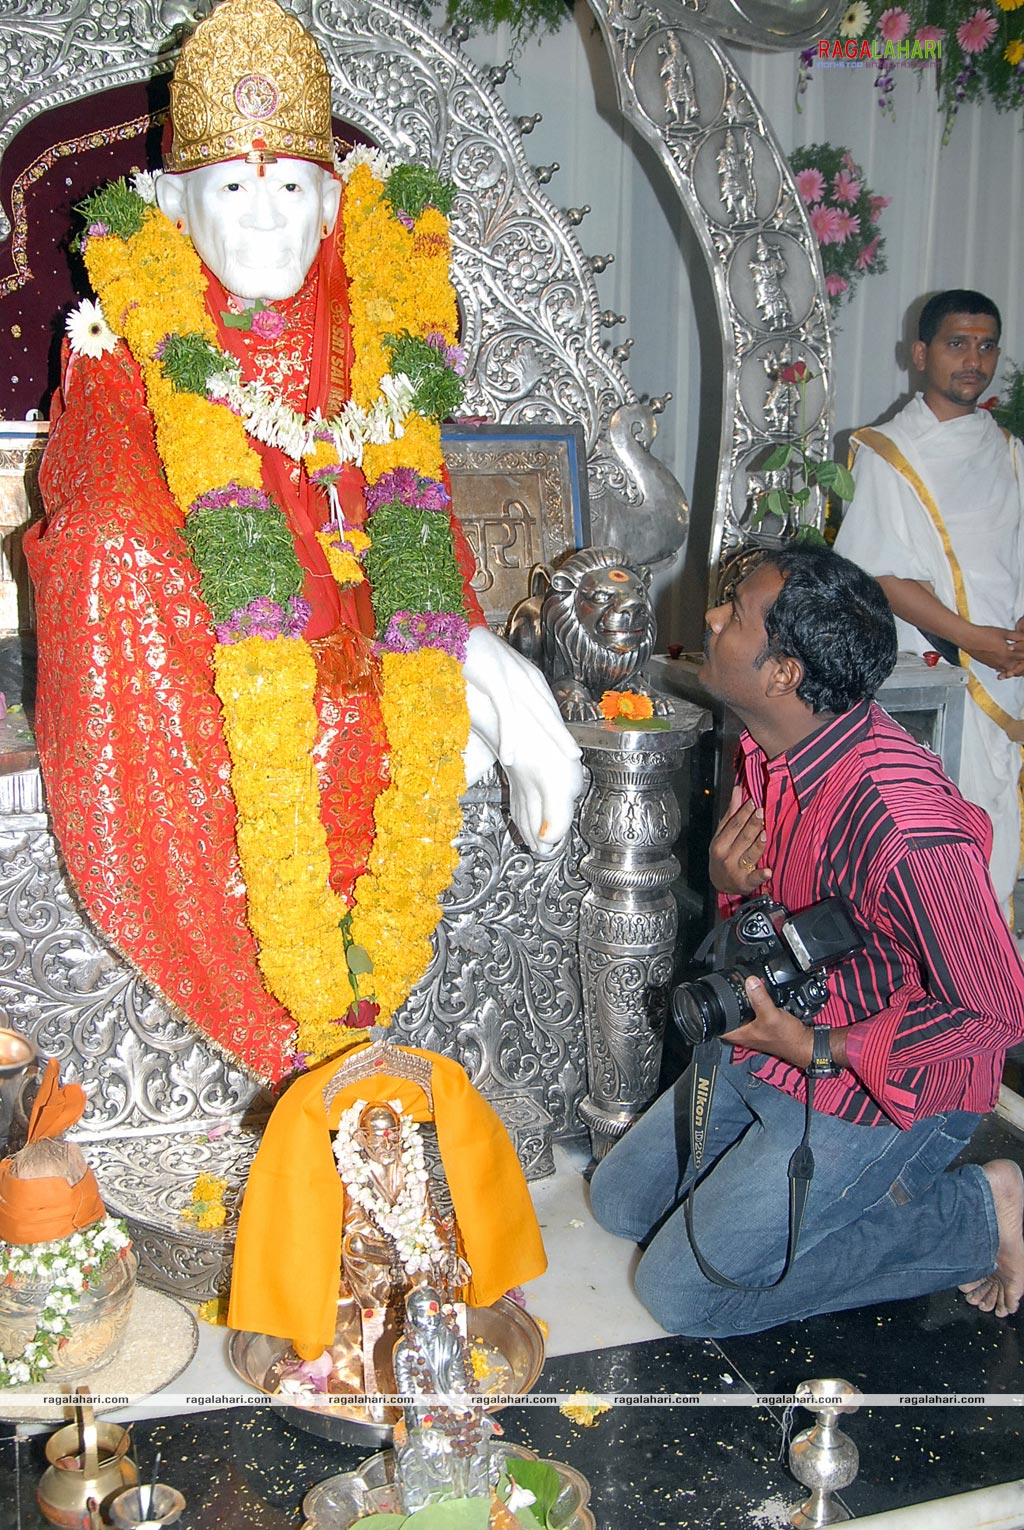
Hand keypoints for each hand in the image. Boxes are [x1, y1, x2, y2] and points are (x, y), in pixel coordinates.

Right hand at [462, 626, 583, 855]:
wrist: (447, 625)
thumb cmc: (466, 653)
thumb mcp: (490, 677)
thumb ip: (500, 696)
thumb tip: (504, 719)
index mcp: (524, 675)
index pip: (546, 706)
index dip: (558, 729)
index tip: (569, 749)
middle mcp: (523, 675)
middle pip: (547, 711)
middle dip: (561, 736)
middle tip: (575, 759)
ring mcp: (510, 676)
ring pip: (533, 713)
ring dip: (543, 739)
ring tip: (556, 761)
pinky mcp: (493, 678)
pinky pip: (506, 711)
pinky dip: (510, 734)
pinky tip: (511, 754)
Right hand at [709, 785, 770, 894]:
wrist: (720, 882)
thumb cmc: (723, 853)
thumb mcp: (722, 834)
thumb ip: (731, 813)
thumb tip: (737, 789)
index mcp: (720, 843)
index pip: (733, 825)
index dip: (743, 813)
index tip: (753, 802)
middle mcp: (727, 856)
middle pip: (742, 837)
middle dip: (752, 824)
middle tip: (762, 812)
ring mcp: (737, 870)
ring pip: (750, 854)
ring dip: (758, 844)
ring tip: (765, 833)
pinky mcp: (746, 882)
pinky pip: (755, 878)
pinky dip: (761, 875)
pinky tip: (768, 871)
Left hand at [720, 976, 813, 1067]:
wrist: (804, 1044)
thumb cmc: (787, 1038)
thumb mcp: (771, 1015)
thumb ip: (760, 998)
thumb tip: (749, 981)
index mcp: (739, 1034)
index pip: (715, 1024)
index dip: (711, 1011)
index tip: (712, 996)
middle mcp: (743, 1034)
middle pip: (727, 1016)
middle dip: (727, 1002)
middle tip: (730, 987)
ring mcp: (752, 1030)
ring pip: (741, 1013)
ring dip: (742, 1002)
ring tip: (744, 988)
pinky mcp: (761, 1026)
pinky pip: (753, 1012)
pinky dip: (754, 1003)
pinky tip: (758, 995)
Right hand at [962, 624, 1023, 677]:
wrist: (968, 639)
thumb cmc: (983, 635)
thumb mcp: (1003, 632)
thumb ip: (1016, 636)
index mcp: (1008, 653)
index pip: (1022, 657)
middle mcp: (1002, 661)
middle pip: (1017, 667)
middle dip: (1021, 663)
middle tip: (1021, 659)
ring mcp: (995, 664)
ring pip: (1009, 671)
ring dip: (1014, 668)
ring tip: (1016, 665)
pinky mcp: (989, 665)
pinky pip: (1000, 670)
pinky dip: (1005, 669)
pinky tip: (1005, 665)